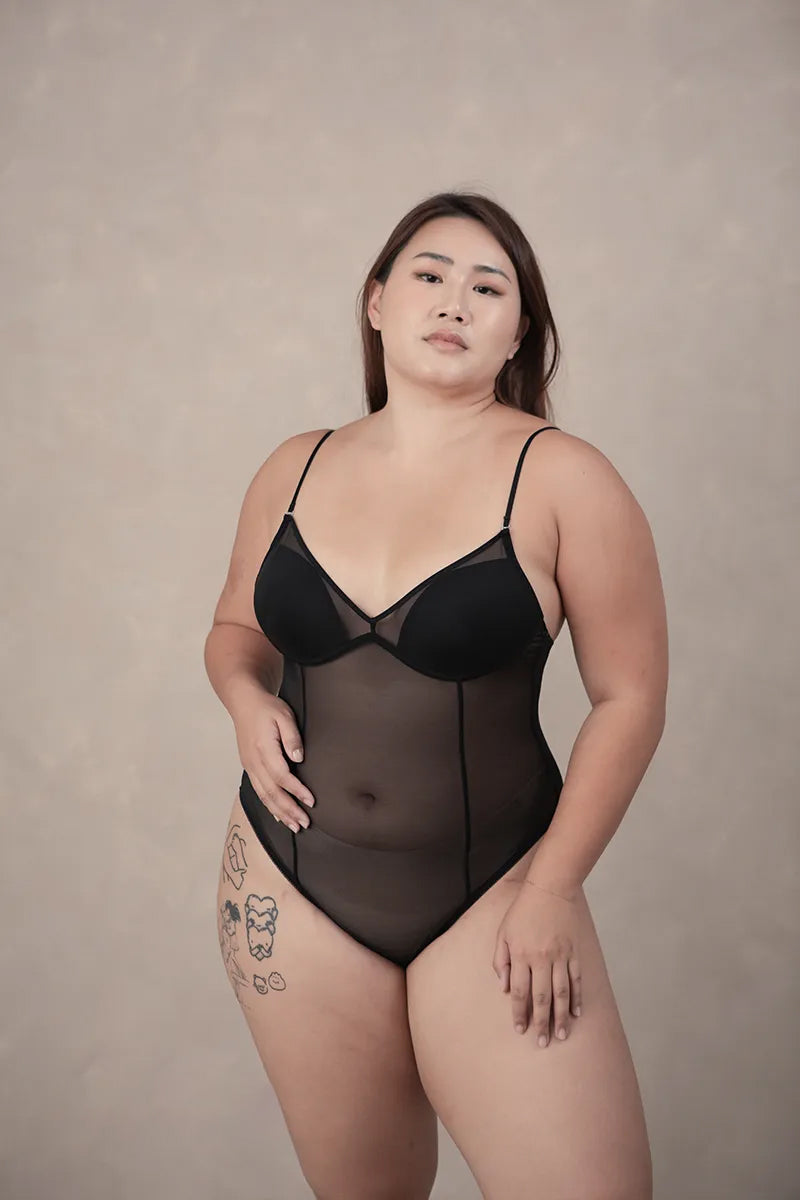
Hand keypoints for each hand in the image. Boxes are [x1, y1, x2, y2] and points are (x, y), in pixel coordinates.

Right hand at [234, 693, 314, 832]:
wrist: (244, 703)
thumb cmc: (266, 708)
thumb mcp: (284, 716)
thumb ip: (292, 738)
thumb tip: (299, 759)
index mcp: (264, 749)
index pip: (282, 776)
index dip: (297, 791)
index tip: (311, 801)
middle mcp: (254, 762)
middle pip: (272, 792)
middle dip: (289, 810)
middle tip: (304, 823)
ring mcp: (249, 766)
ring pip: (264, 796)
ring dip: (279, 812)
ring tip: (294, 826)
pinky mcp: (249, 767)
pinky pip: (259, 791)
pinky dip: (269, 805)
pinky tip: (278, 815)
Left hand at [492, 879, 582, 1045]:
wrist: (550, 889)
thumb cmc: (523, 911)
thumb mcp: (503, 933)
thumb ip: (501, 960)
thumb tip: (504, 988)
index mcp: (521, 955)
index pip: (519, 992)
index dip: (519, 1013)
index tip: (520, 1029)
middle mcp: (541, 959)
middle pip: (541, 997)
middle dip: (541, 1022)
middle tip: (542, 1042)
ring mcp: (560, 956)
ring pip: (561, 993)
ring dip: (561, 1016)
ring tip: (561, 1035)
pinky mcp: (574, 952)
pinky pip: (576, 979)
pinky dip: (577, 997)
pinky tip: (576, 1013)